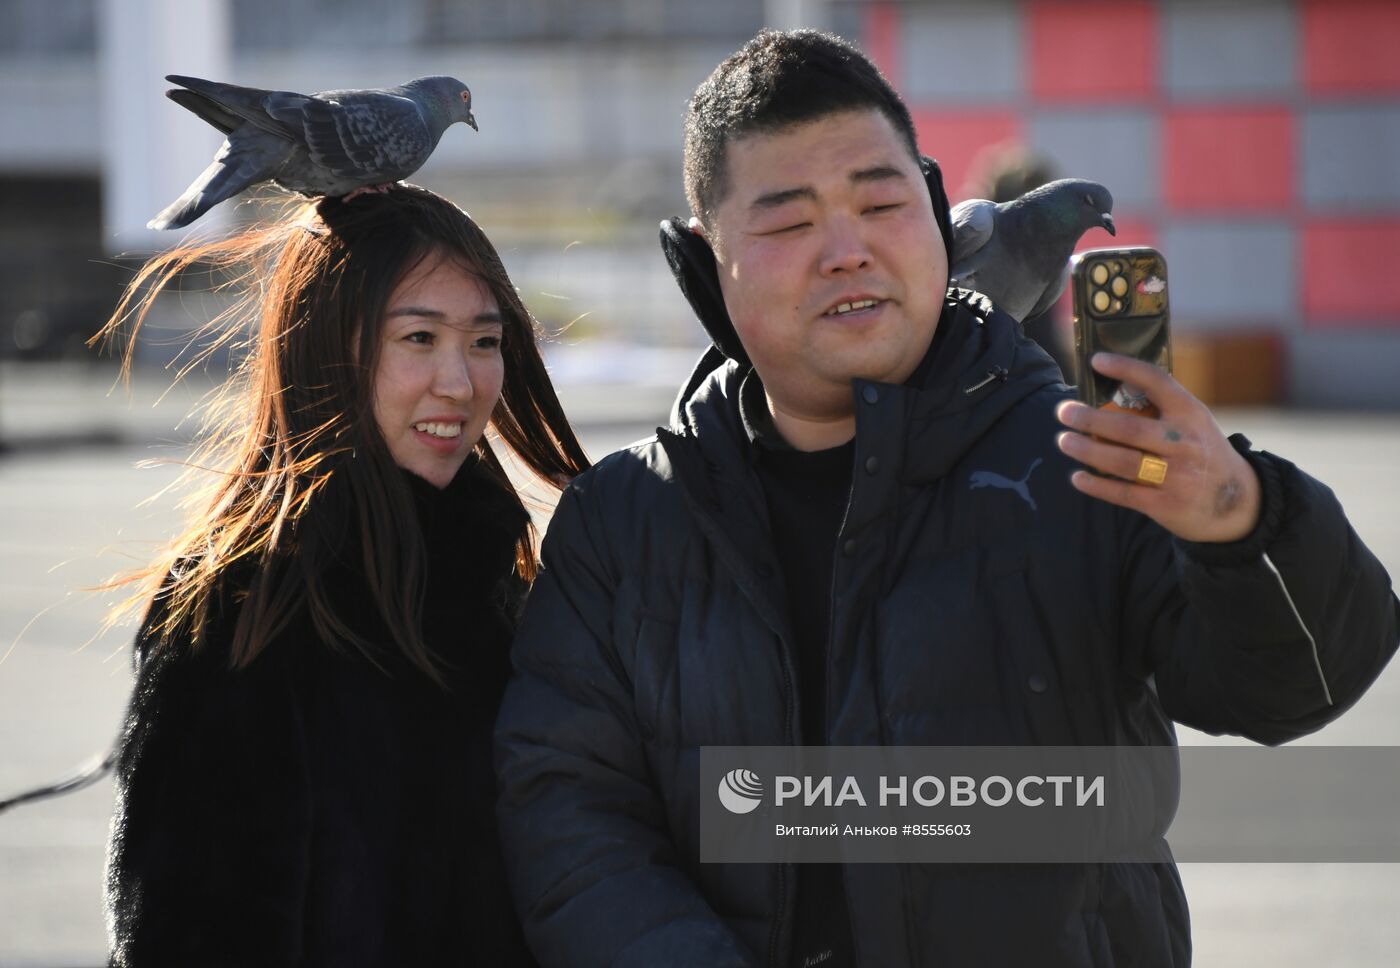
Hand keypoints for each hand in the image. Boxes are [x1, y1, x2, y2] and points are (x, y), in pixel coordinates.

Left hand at [1055, 353, 1260, 542]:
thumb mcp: (1194, 425)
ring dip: (1087, 451)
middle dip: (1090, 419)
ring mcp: (1177, 476)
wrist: (1239, 503)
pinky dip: (1097, 485)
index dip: (1126, 368)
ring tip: (1064, 440)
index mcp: (1191, 414)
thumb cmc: (1202, 453)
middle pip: (1129, 428)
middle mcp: (1184, 443)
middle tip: (1064, 411)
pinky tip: (1078, 477)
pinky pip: (1124, 494)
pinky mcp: (1167, 505)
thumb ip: (1161, 412)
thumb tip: (1107, 395)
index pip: (1157, 382)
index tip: (1096, 360)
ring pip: (1122, 461)